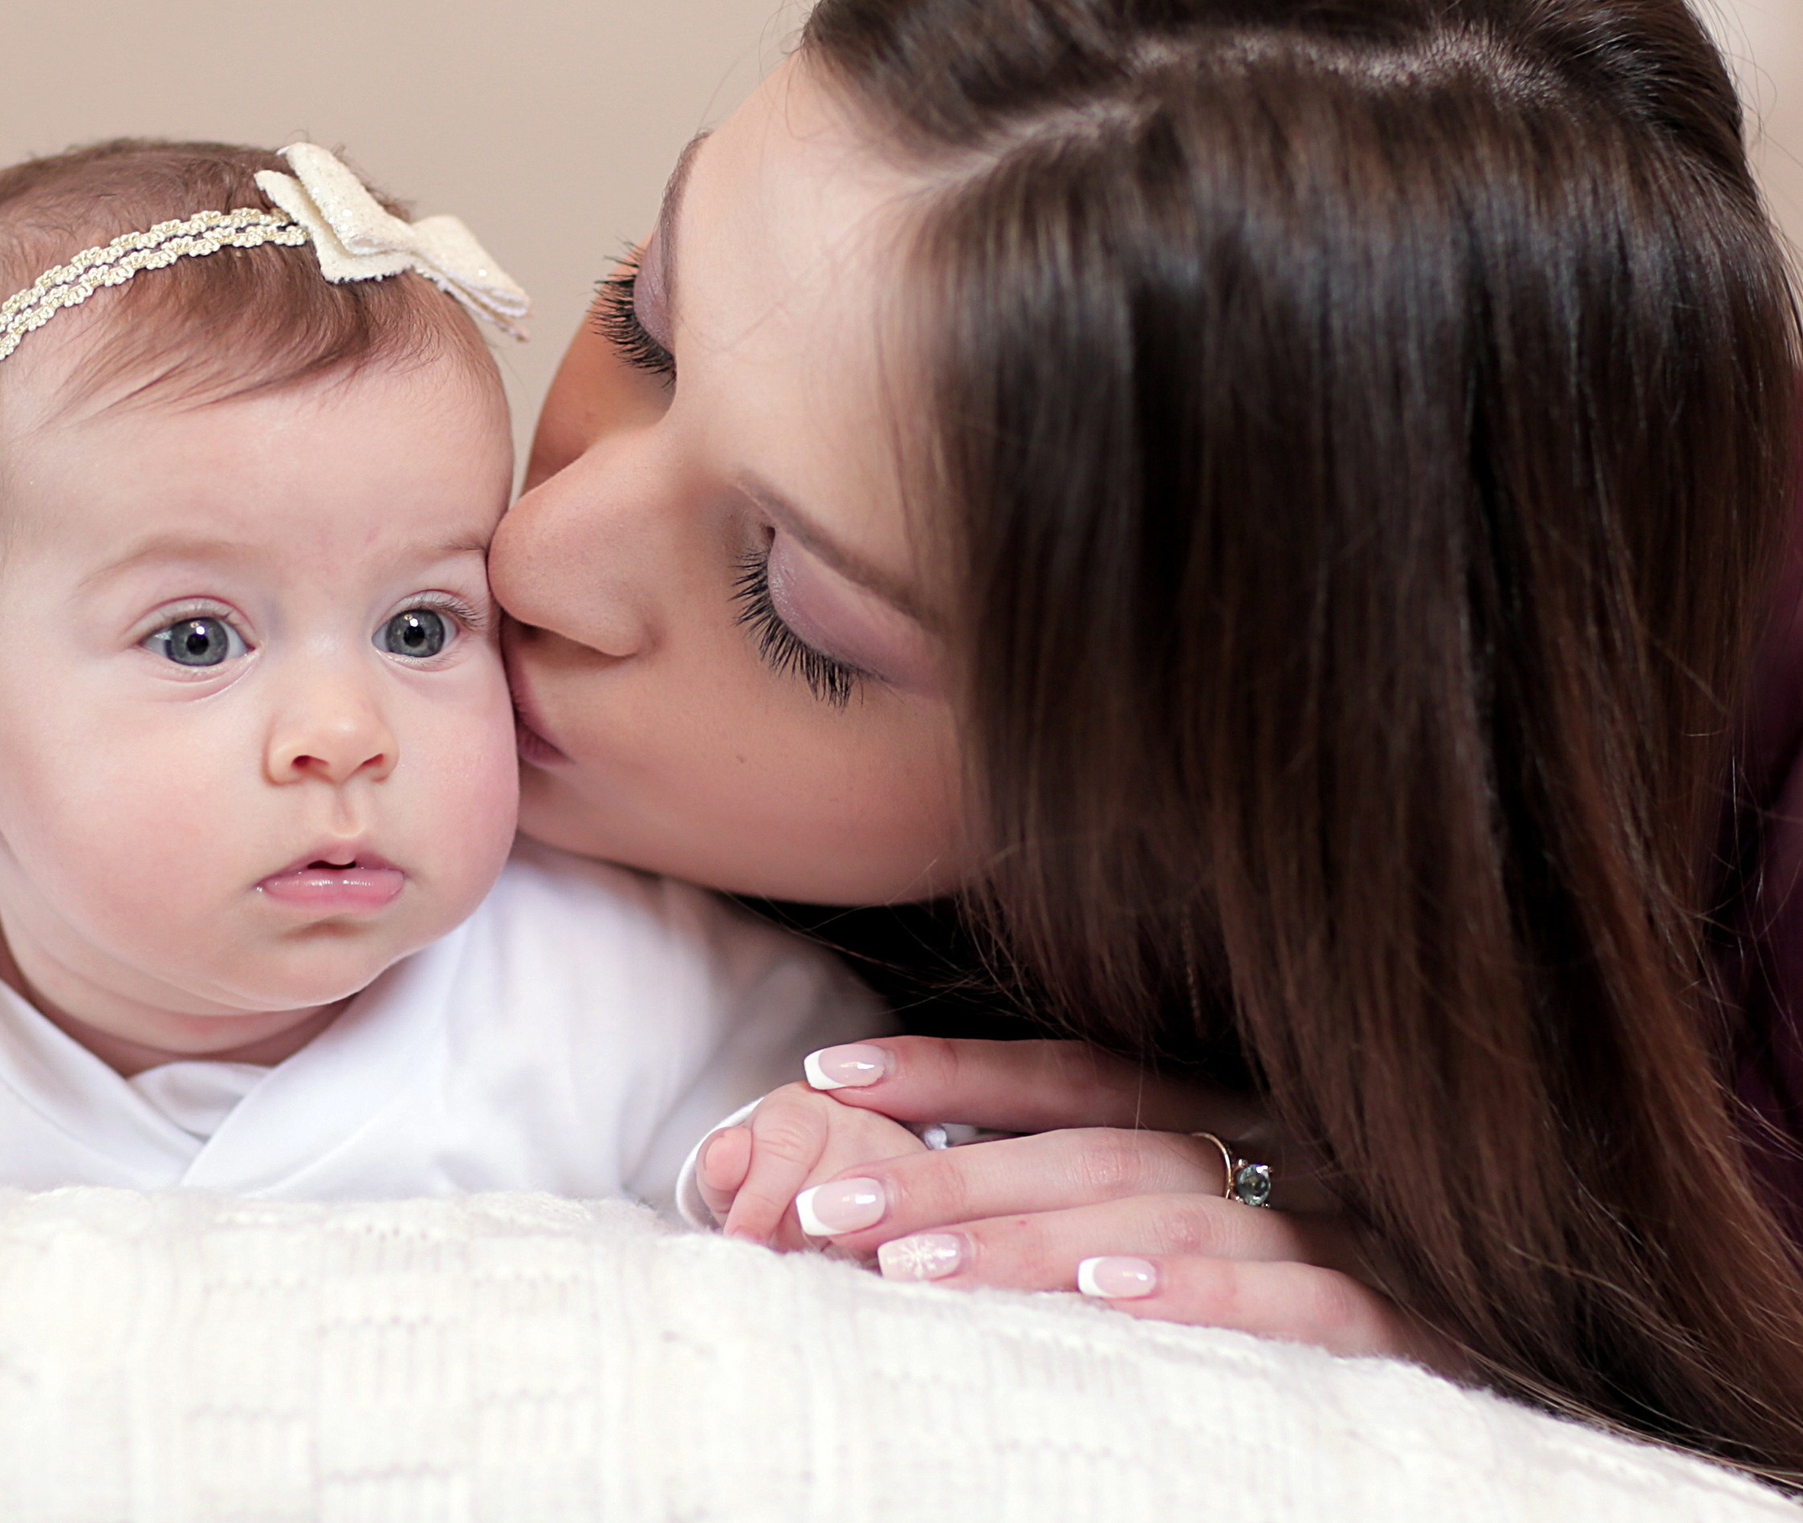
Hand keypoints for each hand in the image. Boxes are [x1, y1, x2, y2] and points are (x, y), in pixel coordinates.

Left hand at [703, 1037, 1444, 1367]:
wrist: (1559, 1317)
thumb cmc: (1361, 1265)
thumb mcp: (1235, 1196)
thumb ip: (1120, 1173)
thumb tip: (942, 1165)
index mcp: (1243, 1102)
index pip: (1079, 1072)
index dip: (956, 1071)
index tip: (828, 1073)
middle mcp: (1292, 1140)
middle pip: (1096, 1150)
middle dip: (951, 1175)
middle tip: (829, 1211)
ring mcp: (1355, 1219)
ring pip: (1170, 1214)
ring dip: (1032, 1238)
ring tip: (911, 1270)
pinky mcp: (1416, 1311)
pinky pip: (1298, 1297)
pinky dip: (1199, 1290)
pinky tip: (1106, 1296)